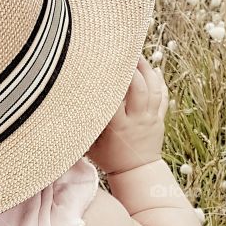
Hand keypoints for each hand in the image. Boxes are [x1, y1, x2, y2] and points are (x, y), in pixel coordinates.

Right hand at [86, 55, 168, 174]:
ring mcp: (150, 118)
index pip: (115, 98)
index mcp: (118, 126)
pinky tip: (155, 70)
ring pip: (153, 90)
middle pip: (139, 89)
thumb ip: (83, 125)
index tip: (103, 65)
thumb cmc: (108, 158)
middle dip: (133, 69)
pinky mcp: (158, 119)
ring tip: (138, 55)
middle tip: (124, 52)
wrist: (136, 172)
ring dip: (147, 70)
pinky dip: (160, 82)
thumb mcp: (90, 144)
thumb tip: (63, 108)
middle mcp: (136, 119)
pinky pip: (162, 98)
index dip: (111, 81)